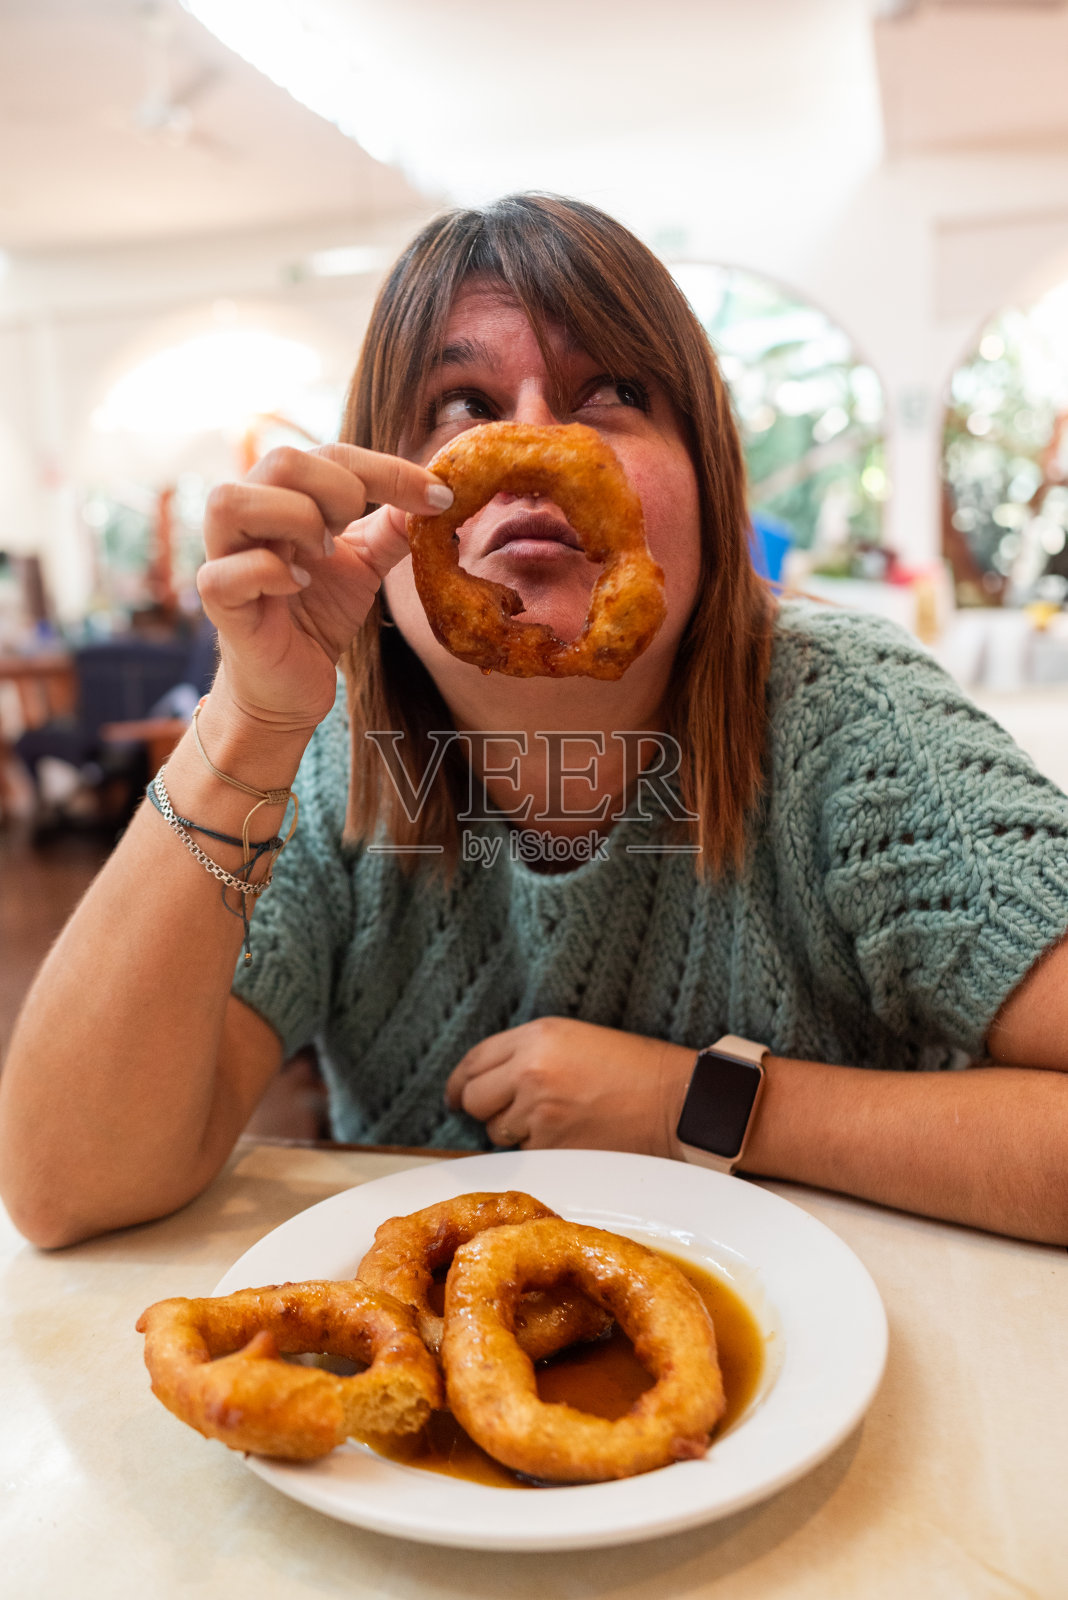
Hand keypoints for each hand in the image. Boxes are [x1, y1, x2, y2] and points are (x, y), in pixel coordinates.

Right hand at [196, 443, 450, 731]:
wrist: (290, 685)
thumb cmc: (317, 615)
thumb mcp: (366, 563)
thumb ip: (394, 526)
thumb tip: (435, 492)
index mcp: (285, 496)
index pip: (333, 454)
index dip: (389, 470)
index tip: (439, 496)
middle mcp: (249, 516)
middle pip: (282, 460)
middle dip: (339, 490)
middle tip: (355, 531)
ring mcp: (226, 557)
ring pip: (232, 501)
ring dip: (293, 518)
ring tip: (322, 552)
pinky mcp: (220, 602)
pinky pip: (226, 573)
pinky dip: (270, 572)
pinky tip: (299, 587)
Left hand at [444, 1017, 695, 1158]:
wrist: (678, 1103)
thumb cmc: (636, 1069)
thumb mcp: (576, 1038)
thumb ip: (528, 1052)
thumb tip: (489, 1079)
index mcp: (536, 1036)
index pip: (474, 1060)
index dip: (460, 1082)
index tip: (456, 1094)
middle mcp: (530, 1071)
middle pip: (473, 1098)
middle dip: (483, 1108)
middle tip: (504, 1113)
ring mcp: (539, 1113)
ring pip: (496, 1132)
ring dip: (514, 1133)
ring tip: (555, 1122)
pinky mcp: (553, 1148)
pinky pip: (525, 1154)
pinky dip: (539, 1152)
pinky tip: (569, 1138)